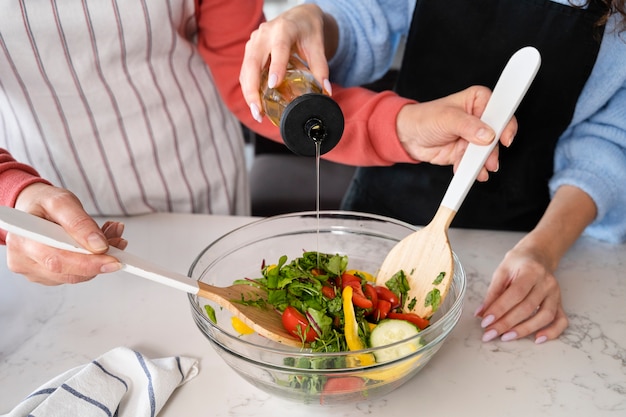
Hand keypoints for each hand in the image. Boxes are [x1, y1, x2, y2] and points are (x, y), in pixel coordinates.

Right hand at [5, 183, 126, 284]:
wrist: (32, 208)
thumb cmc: (43, 204)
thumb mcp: (62, 201)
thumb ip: (79, 222)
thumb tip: (99, 245)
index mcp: (23, 240)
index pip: (58, 260)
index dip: (88, 263)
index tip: (114, 259)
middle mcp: (23, 261)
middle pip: (68, 273)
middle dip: (99, 260)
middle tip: (119, 242)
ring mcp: (33, 272)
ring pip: (75, 276)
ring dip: (99, 259)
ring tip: (110, 235)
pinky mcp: (46, 277)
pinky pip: (74, 275)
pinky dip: (93, 262)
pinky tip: (99, 245)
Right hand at [240, 4, 332, 122]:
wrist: (298, 17)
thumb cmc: (307, 30)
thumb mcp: (317, 46)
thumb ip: (321, 68)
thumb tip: (326, 91)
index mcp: (283, 30)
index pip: (278, 49)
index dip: (275, 67)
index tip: (274, 85)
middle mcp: (264, 35)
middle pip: (253, 63)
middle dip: (253, 89)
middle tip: (259, 111)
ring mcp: (254, 42)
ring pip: (245, 70)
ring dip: (248, 93)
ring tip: (257, 113)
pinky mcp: (250, 50)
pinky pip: (245, 72)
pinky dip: (248, 88)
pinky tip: (256, 103)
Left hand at [396, 86, 517, 180]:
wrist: (408, 137)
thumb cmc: (424, 118)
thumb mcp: (447, 118)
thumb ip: (468, 126)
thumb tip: (488, 134)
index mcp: (478, 100)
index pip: (500, 110)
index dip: (505, 123)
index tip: (505, 138)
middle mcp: (479, 118)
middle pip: (496, 134)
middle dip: (493, 149)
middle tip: (490, 159)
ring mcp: (474, 137)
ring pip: (487, 151)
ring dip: (484, 162)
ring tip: (481, 170)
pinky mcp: (467, 152)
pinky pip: (475, 162)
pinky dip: (473, 169)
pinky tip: (471, 173)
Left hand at [474, 243, 568, 343]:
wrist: (538, 256)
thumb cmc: (518, 263)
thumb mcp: (502, 272)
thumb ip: (493, 292)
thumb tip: (481, 314)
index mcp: (531, 271)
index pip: (515, 294)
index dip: (499, 309)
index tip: (485, 322)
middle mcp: (546, 283)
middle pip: (527, 308)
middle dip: (506, 323)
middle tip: (490, 334)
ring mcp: (556, 294)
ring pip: (544, 316)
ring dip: (524, 330)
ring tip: (506, 337)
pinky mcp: (560, 303)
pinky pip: (561, 321)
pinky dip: (552, 332)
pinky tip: (537, 339)